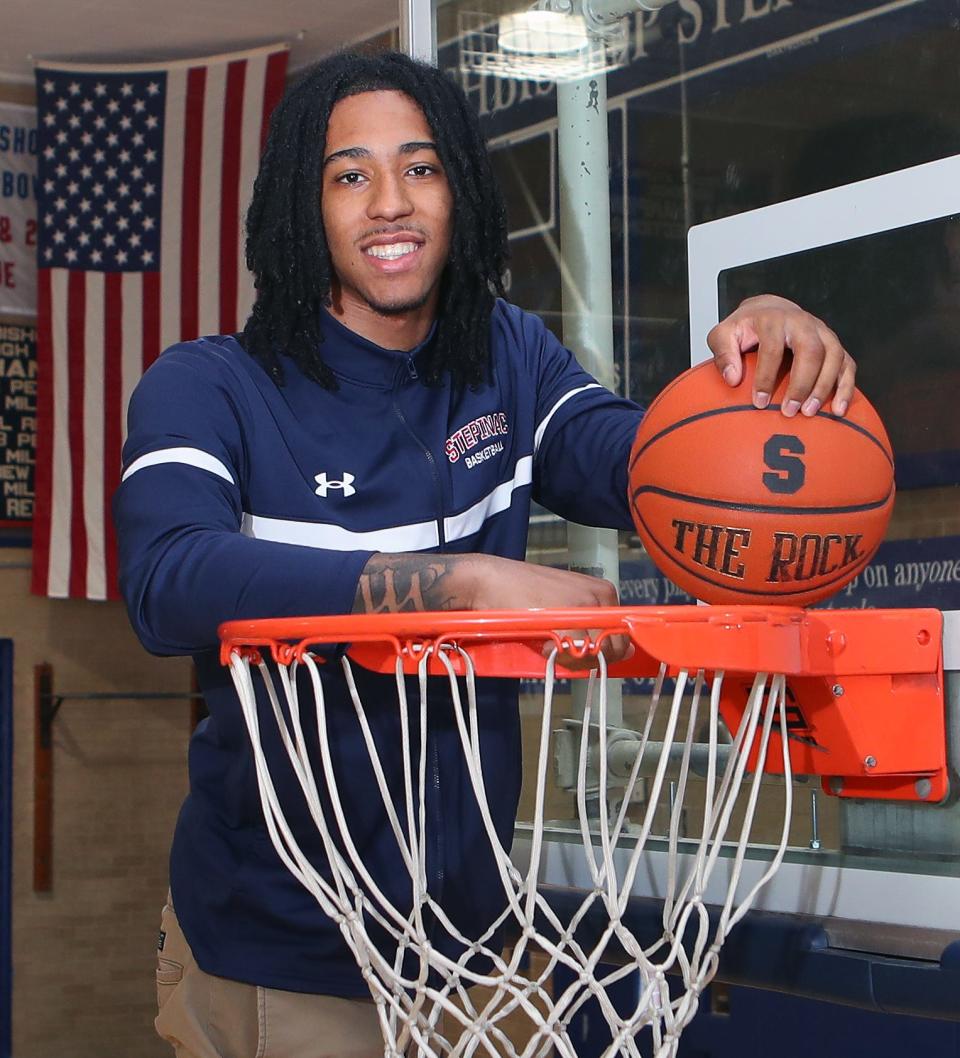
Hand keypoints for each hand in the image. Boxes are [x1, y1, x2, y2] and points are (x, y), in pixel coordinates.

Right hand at [466, 556, 630, 668]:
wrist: (490, 581)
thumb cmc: (523, 596)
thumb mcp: (565, 609)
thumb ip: (596, 629)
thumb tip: (628, 652)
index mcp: (604, 591)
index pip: (620, 637)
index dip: (599, 650)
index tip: (573, 646)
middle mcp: (602, 595)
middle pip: (614, 648)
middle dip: (588, 656)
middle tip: (557, 646)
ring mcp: (587, 605)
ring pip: (597, 654)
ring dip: (573, 658)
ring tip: (548, 642)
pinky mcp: (569, 617)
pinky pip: (577, 653)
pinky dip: (560, 656)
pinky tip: (544, 642)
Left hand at [707, 294, 856, 416]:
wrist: (769, 310)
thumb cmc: (745, 328)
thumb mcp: (723, 334)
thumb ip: (723, 353)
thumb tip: (733, 379)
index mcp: (774, 319)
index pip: (773, 349)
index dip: (766, 377)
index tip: (759, 402)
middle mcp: (803, 323)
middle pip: (811, 351)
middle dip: (801, 384)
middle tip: (789, 411)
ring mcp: (823, 332)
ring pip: (834, 357)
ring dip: (824, 387)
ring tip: (810, 413)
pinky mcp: (834, 345)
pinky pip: (848, 364)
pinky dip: (846, 387)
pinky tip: (838, 410)